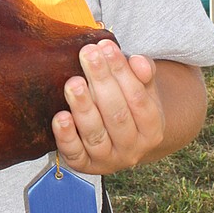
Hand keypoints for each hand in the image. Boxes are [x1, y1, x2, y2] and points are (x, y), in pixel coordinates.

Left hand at [51, 38, 164, 174]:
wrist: (120, 139)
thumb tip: (138, 61)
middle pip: (117, 115)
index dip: (122, 72)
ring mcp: (108, 160)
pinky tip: (60, 116)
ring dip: (84, 107)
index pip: (138, 98)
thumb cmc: (128, 103)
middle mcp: (133, 149)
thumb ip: (143, 73)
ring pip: (96, 135)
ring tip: (73, 83)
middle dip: (101, 81)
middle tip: (87, 54)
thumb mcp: (143, 88)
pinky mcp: (84, 166)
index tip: (106, 47)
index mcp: (153, 129)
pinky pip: (75, 154)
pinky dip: (66, 136)